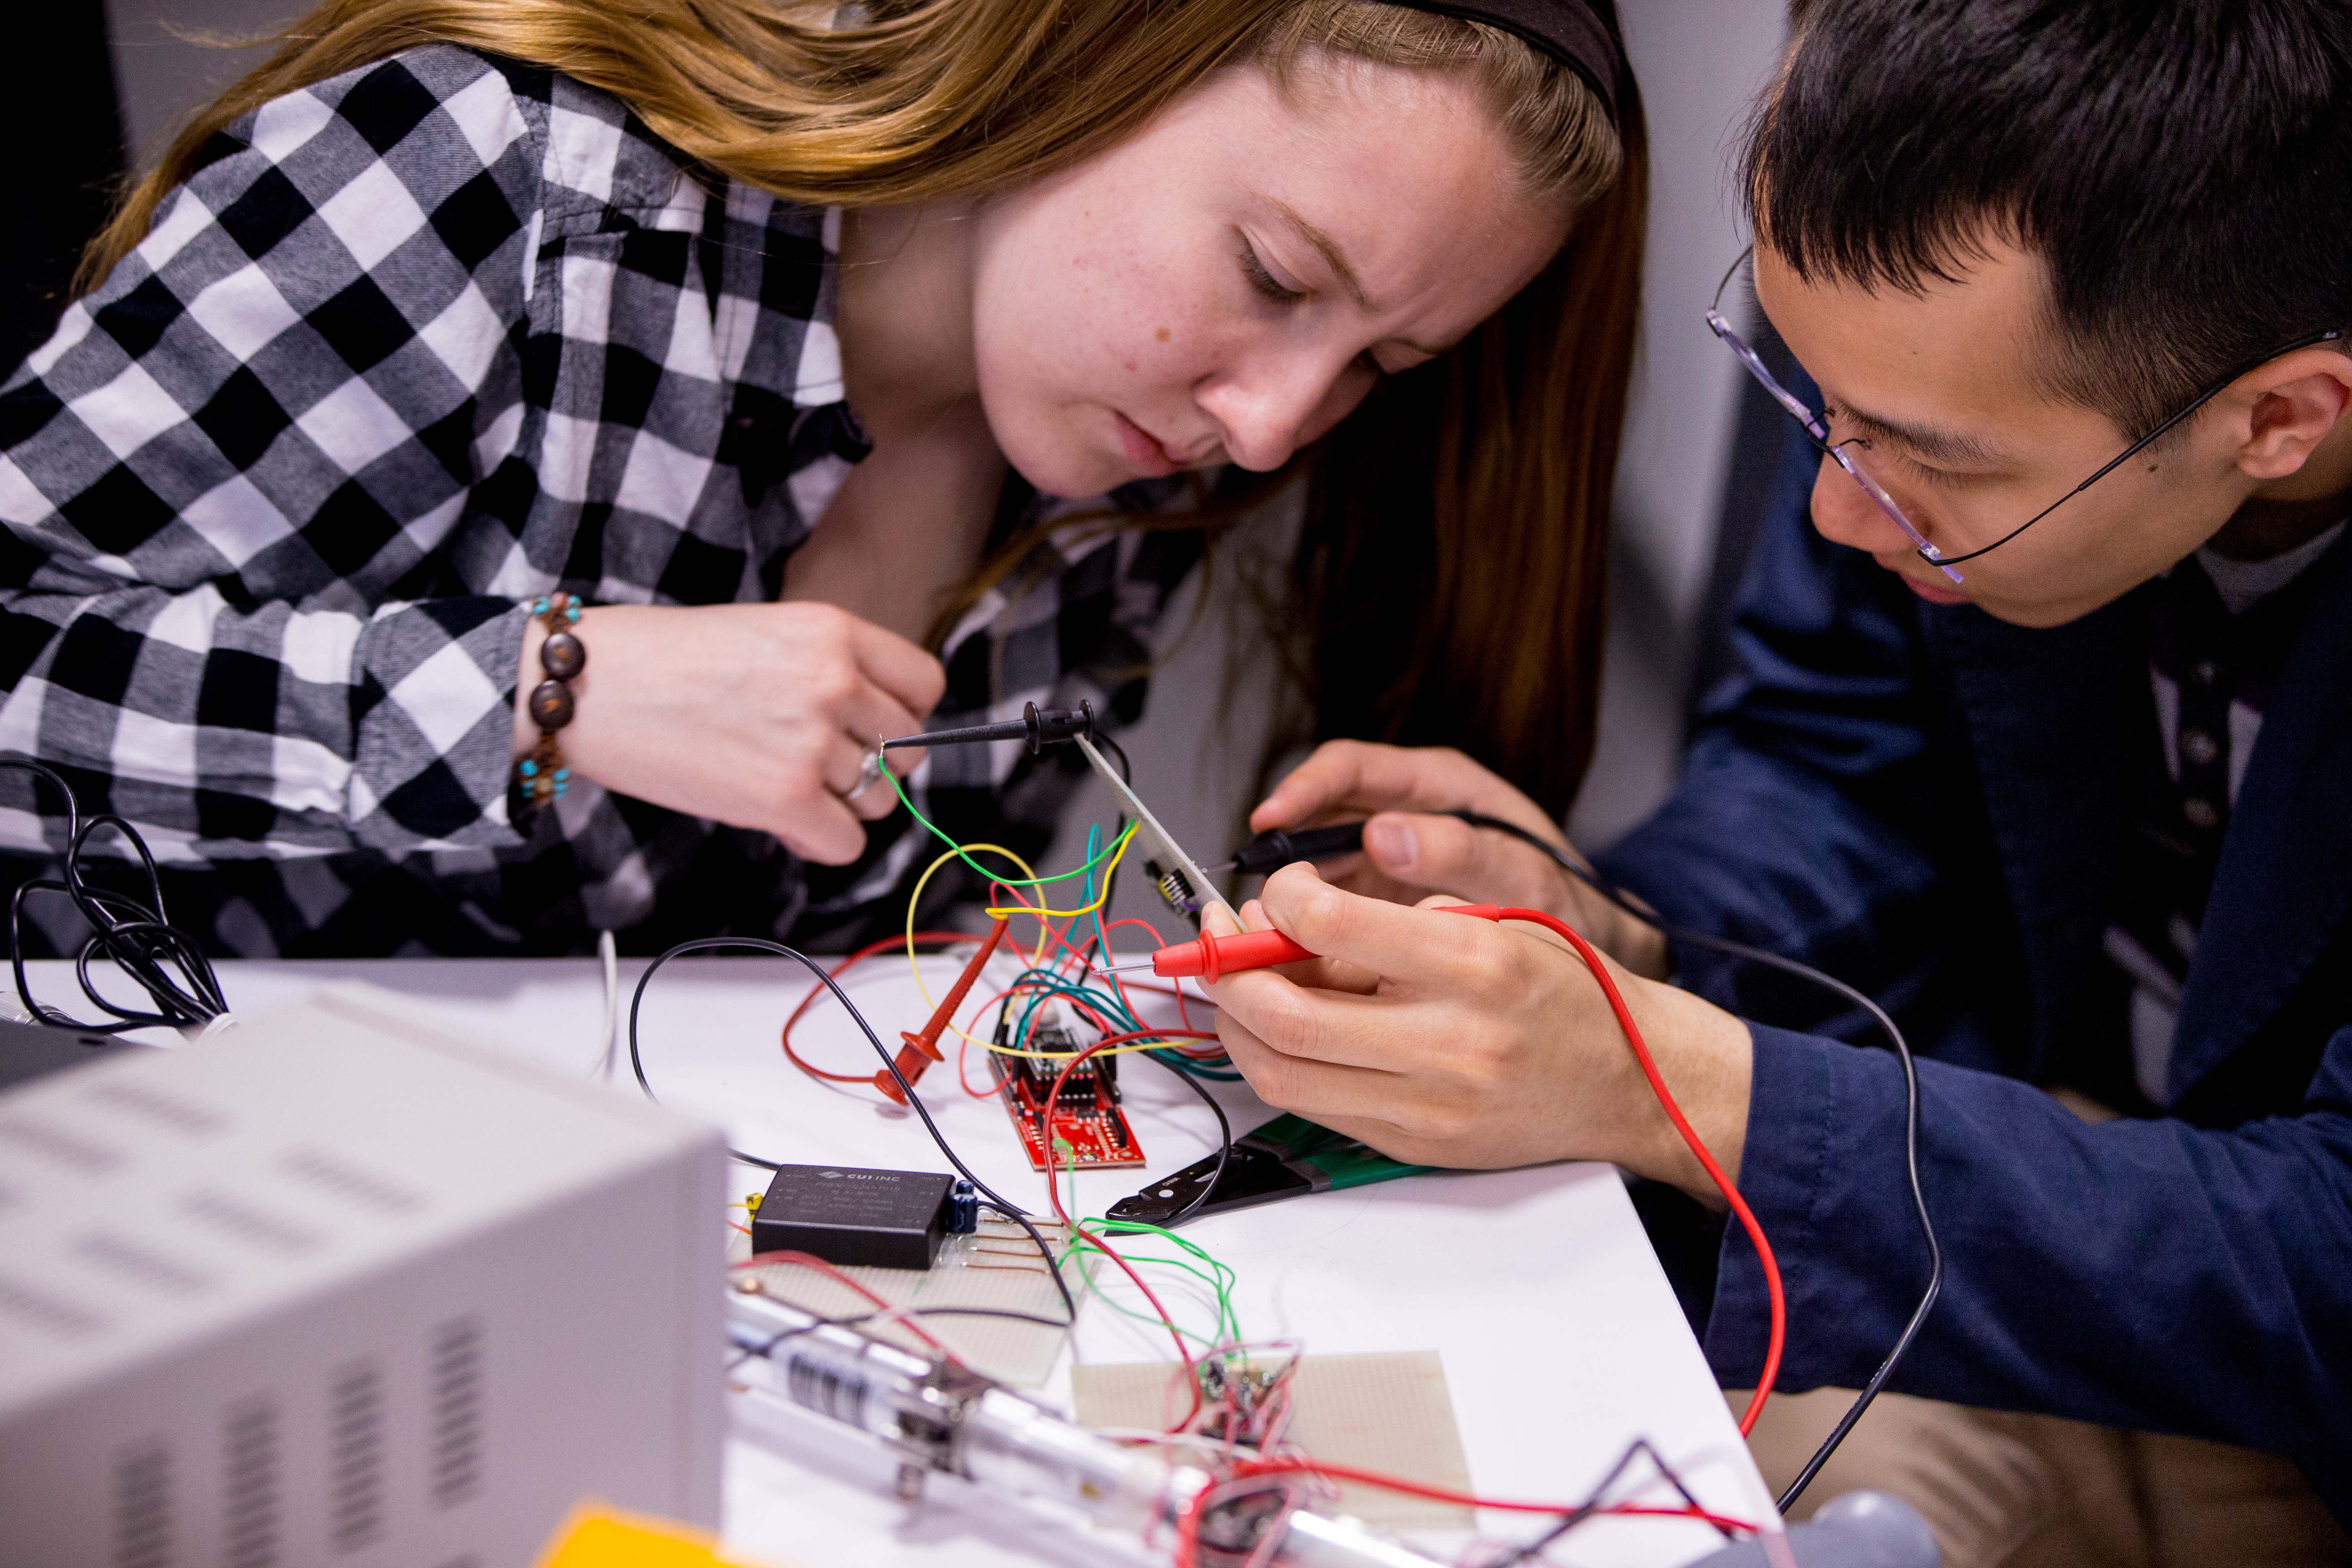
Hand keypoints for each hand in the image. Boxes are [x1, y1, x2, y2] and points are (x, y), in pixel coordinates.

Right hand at [515, 602, 944, 863]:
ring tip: (785, 789)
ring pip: (879, 801)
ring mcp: (811, 739)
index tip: (874, 729)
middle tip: (817, 766)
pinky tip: (781, 824)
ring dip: (840, 806)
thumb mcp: (765, 633)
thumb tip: (879, 733)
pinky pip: (846, 842)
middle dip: (870, 766)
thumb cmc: (665, 659)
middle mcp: (833, 680)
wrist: (588, 685)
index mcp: (832, 630)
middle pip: (907, 749)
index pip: (925, 683)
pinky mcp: (783, 796)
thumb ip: (828, 670)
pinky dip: (819, 843)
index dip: (906, 715)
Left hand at [1203, 865, 1752, 1201]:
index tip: (1274, 891)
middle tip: (1220, 940)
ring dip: (1237, 1023)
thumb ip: (1395, 923)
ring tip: (1238, 985)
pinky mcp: (1415, 1145)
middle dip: (1228, 971)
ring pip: (1282, 1072)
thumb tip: (1287, 919)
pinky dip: (1279, 1064)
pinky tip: (1279, 1029)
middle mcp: (1448, 1042)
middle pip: (1285, 1015)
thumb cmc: (1567, 993)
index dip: (1278, 901)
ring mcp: (1428, 1106)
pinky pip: (1315, 1106)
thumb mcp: (1495, 922)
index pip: (1330, 924)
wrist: (1633, 1081)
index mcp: (1472, 965)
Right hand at [1250, 740, 1667, 977]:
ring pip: (1320, 870)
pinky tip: (1301, 961)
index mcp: (1439, 787)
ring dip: (1291, 902)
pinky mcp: (1386, 906)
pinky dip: (1314, 934)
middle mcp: (1406, 816)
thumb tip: (1383, 836)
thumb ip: (1461, 853)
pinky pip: (1335, 912)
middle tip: (1254, 900)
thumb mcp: (1524, 875)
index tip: (1268, 820)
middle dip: (1281, 857)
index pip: (1350, 769)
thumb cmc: (1569, 900)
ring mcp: (1391, 862)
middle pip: (1319, 820)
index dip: (1302, 789)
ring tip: (1268, 937)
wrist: (1596, 946)